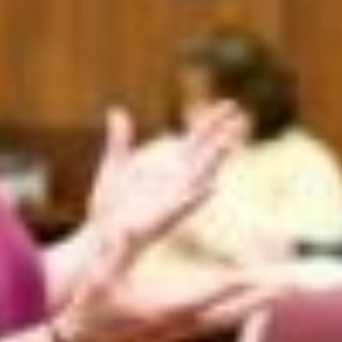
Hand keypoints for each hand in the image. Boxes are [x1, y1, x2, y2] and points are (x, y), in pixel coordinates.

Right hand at [53, 233, 275, 341]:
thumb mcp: (100, 272)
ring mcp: (181, 332)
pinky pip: (219, 321)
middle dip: (261, 299)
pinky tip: (255, 301)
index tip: (258, 271)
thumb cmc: (88, 305)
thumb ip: (120, 246)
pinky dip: (241, 310)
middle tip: (291, 287)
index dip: (232, 281)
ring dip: (257, 305)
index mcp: (161, 310)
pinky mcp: (180, 332)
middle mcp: (178, 325)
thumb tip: (131, 222)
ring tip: (285, 291)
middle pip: (231, 313)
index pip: (206, 294)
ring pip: (229, 319)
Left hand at [86, 103, 243, 265]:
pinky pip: (185, 205)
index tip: (230, 105)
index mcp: (167, 166)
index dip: (212, 121)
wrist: (100, 236)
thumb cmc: (109, 205)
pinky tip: (212, 187)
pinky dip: (198, 196)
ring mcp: (174, 199)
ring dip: (215, 160)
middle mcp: (176, 181)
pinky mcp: (165, 219)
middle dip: (222, 135)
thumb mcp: (114, 166)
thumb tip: (117, 112)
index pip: (196, 139)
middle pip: (206, 153)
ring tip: (230, 142)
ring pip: (201, 176)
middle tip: (242, 117)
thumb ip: (120, 141)